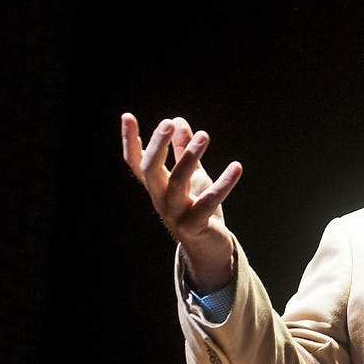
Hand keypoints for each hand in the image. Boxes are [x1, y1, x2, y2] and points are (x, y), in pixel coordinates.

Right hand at [121, 112, 242, 291]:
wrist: (210, 248)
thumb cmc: (198, 208)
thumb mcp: (192, 176)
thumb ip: (183, 151)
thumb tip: (178, 120)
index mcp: (157, 186)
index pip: (136, 162)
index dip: (130, 140)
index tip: (127, 116)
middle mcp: (161, 199)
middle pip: (150, 169)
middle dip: (157, 145)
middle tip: (168, 122)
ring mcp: (176, 213)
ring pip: (177, 182)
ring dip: (189, 157)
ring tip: (204, 135)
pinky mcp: (196, 225)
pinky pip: (209, 201)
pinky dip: (224, 184)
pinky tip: (237, 167)